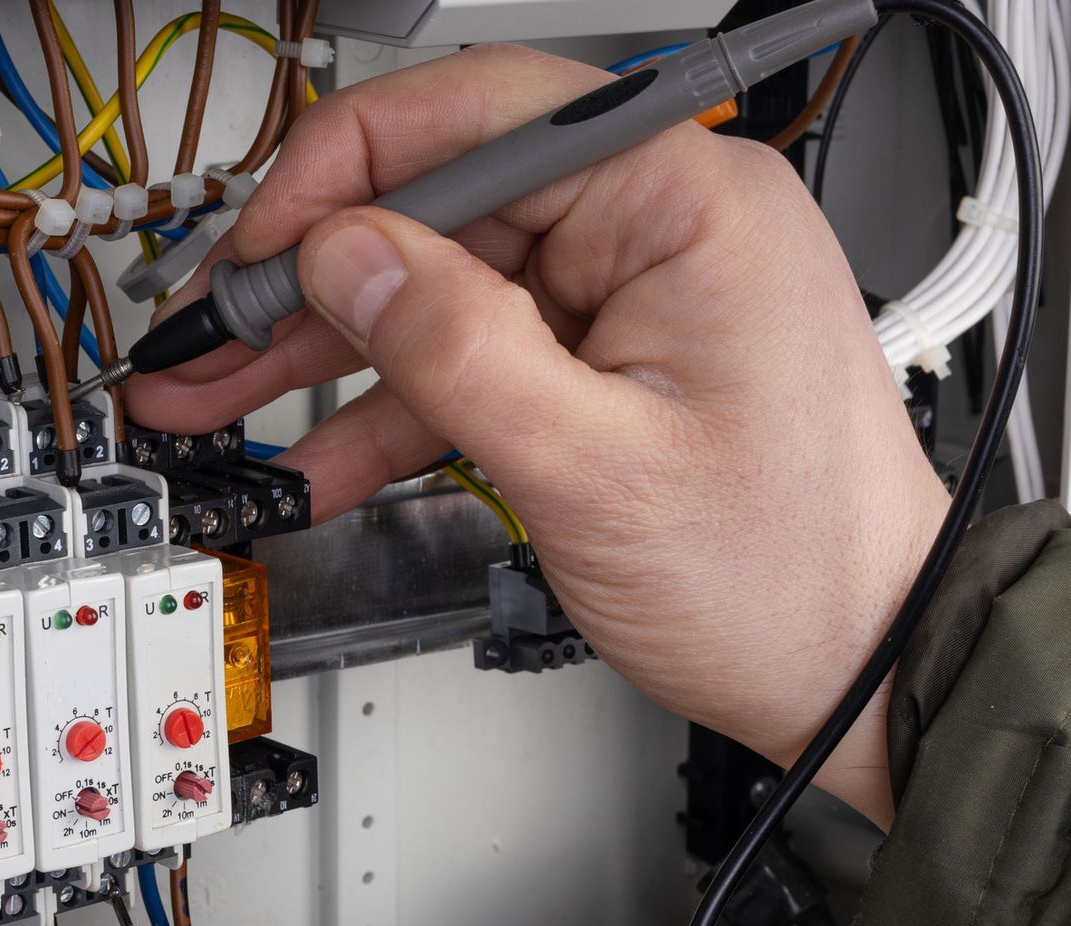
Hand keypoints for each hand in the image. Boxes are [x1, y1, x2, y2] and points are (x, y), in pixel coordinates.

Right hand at [129, 45, 951, 828]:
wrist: (862, 668)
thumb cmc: (789, 575)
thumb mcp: (594, 466)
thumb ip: (455, 347)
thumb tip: (343, 252)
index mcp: (686, 199)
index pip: (481, 113)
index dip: (343, 169)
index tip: (259, 244)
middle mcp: (657, 224)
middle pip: (439, 208)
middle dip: (307, 281)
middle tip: (208, 340)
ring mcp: (626, 296)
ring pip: (437, 291)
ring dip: (325, 353)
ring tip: (219, 400)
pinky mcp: (605, 362)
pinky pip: (474, 363)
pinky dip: (392, 412)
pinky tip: (311, 457)